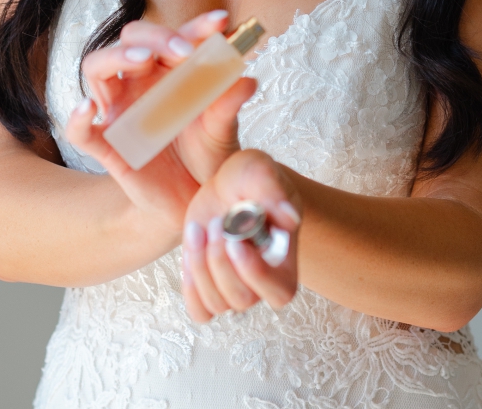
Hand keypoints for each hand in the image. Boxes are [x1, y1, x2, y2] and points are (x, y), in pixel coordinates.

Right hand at [65, 10, 257, 233]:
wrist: (195, 197)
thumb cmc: (208, 153)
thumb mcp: (223, 129)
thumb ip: (229, 104)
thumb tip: (248, 80)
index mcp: (174, 70)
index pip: (180, 36)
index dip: (198, 25)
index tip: (221, 22)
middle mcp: (142, 81)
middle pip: (132, 39)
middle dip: (157, 37)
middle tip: (185, 51)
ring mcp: (121, 110)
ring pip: (98, 68)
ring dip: (118, 57)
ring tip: (144, 60)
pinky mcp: (106, 144)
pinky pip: (80, 130)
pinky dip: (77, 118)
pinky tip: (88, 108)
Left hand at [180, 150, 301, 321]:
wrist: (227, 187)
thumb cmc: (248, 179)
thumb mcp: (258, 170)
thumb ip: (274, 189)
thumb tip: (289, 219)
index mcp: (286, 259)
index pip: (280, 292)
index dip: (256, 274)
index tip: (236, 241)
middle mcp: (263, 281)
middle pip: (242, 299)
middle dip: (221, 263)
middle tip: (216, 223)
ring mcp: (235, 288)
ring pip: (217, 304)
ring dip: (201, 266)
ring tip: (200, 228)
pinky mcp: (210, 288)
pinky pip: (199, 310)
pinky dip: (191, 286)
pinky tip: (191, 252)